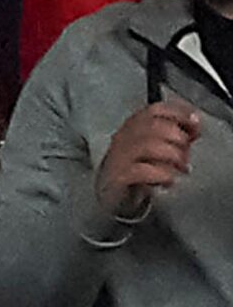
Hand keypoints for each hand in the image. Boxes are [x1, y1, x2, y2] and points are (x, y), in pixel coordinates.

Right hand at [97, 101, 199, 222]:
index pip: (155, 110)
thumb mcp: (154, 147)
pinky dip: (162, 175)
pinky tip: (168, 181)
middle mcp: (124, 137)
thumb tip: (194, 127)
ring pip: (150, 146)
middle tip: (187, 154)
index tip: (195, 127)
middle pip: (155, 127)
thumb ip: (173, 135)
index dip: (179, 115)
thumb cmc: (136, 169)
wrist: (110, 196)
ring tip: (181, 168)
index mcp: (133, 126)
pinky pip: (143, 170)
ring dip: (174, 157)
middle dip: (179, 139)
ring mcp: (119, 156)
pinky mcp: (119, 176)